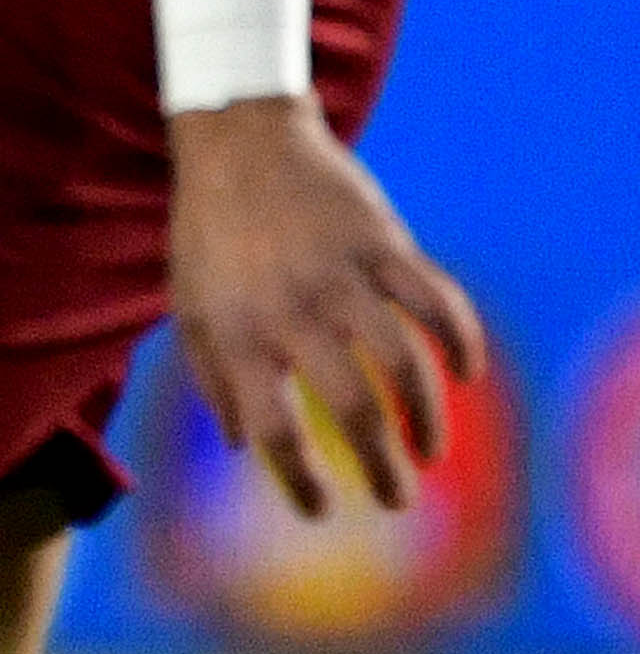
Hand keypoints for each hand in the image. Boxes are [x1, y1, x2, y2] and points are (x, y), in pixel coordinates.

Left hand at [166, 101, 483, 517]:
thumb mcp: (189, 307)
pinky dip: (460, 341)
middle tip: (396, 499)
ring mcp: (342, 276)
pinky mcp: (384, 243)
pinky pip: (437, 300)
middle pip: (350, 408)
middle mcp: (291, 311)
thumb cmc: (208, 234)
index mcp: (236, 334)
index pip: (273, 429)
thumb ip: (210, 378)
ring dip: (425, 417)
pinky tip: (465, 374)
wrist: (240, 142)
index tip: (320, 511)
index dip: (298, 479)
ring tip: (427, 451)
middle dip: (380, 466)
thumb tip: (241, 447)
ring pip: (403, 363)